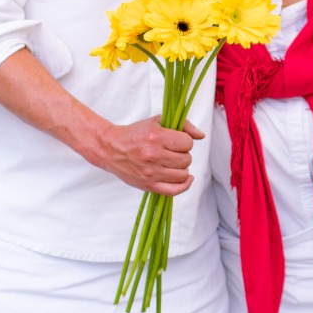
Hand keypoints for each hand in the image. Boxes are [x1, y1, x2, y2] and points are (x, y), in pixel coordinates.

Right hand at [80, 115, 200, 195]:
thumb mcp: (158, 121)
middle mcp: (153, 156)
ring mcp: (150, 173)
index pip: (187, 143)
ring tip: (172, 162)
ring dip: (181, 168)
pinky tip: (184, 177)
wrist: (110, 149)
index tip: (176, 140)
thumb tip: (201, 136)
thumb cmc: (136, 134)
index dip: (185, 141)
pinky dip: (184, 185)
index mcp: (156, 137)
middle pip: (186, 159)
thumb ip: (183, 125)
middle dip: (182, 154)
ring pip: (183, 174)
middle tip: (172, 152)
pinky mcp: (148, 185)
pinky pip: (174, 191)